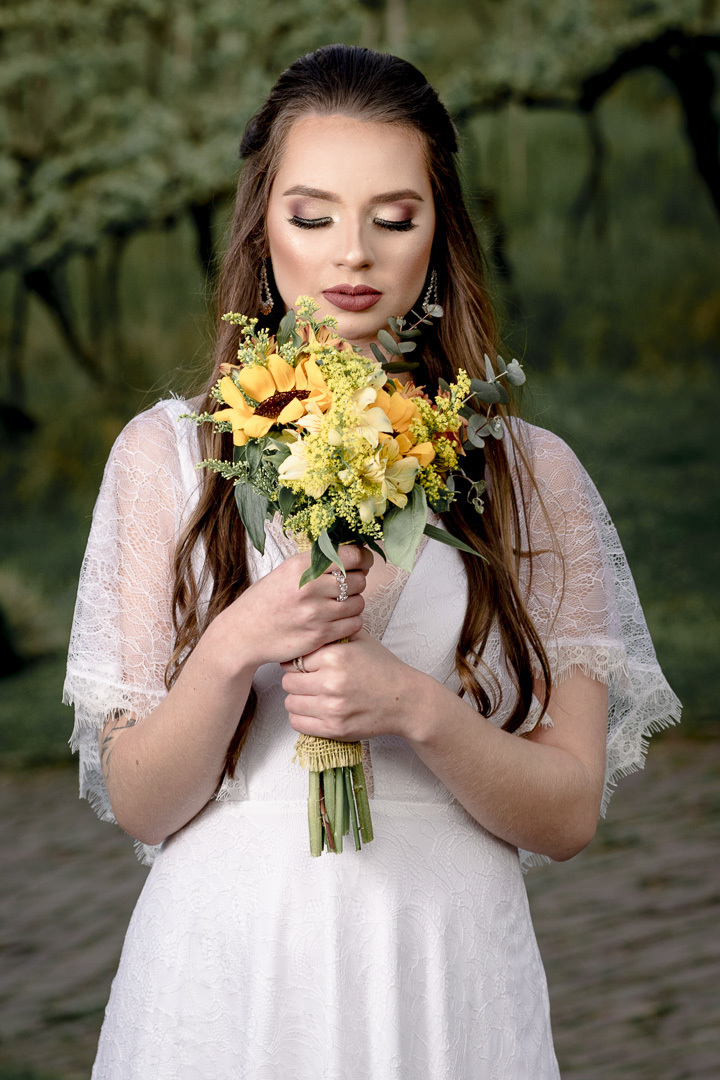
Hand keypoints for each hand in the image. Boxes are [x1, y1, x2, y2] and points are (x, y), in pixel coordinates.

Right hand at [214, 544, 372, 672]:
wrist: (242, 634)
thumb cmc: (265, 601)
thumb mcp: (286, 572)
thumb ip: (316, 563)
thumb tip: (352, 554)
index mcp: (301, 565)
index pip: (351, 555)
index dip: (363, 559)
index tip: (362, 563)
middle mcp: (309, 587)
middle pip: (359, 580)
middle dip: (356, 583)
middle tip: (345, 588)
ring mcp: (315, 613)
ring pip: (359, 603)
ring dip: (353, 604)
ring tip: (338, 606)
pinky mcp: (320, 635)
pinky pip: (354, 624)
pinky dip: (350, 622)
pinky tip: (337, 621)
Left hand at [280, 630, 427, 741]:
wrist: (405, 700)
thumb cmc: (383, 669)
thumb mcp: (360, 640)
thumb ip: (332, 633)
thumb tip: (304, 632)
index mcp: (335, 656)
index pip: (294, 660)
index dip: (297, 662)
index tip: (304, 666)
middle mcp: (331, 682)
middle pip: (289, 682)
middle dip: (296, 680)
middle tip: (307, 681)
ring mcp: (332, 708)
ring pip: (291, 703)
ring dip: (298, 699)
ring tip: (311, 696)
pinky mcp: (334, 728)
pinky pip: (298, 723)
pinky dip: (301, 717)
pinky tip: (313, 711)